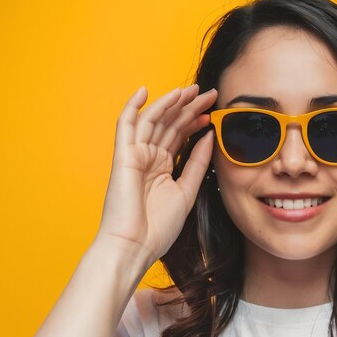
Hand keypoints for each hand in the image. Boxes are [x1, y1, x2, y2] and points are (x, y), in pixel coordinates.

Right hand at [97, 85, 216, 264]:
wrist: (136, 246)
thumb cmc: (159, 227)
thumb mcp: (187, 190)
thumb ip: (198, 162)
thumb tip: (210, 135)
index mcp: (162, 166)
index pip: (179, 135)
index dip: (195, 121)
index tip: (212, 111)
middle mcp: (148, 157)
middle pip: (170, 124)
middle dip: (189, 107)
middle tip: (209, 93)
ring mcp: (135, 155)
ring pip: (153, 120)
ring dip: (171, 103)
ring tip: (191, 90)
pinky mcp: (123, 156)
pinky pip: (126, 125)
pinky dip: (132, 107)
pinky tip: (145, 91)